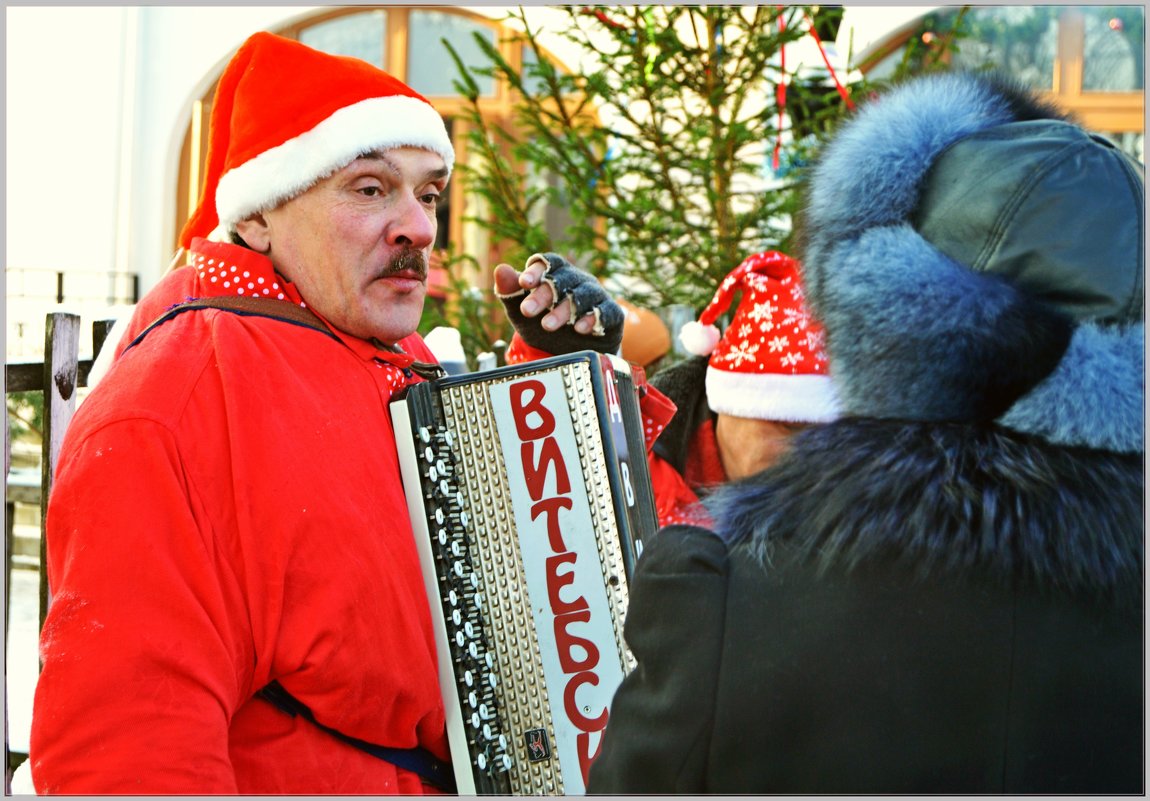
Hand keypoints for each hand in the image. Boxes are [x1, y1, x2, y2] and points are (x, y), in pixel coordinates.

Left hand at [494, 253, 623, 354]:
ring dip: (564, 310)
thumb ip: (510, 292)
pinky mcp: (613, 314)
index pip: (549, 262)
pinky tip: (580, 329)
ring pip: (583, 295)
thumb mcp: (522, 313)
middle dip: (544, 294)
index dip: (537, 269)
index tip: (524, 283)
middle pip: (563, 279)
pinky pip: (607, 311)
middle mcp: (578, 281)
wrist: (571, 355)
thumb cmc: (545, 326)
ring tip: (547, 326)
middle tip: (526, 312)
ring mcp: (597, 296)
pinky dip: (593, 318)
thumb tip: (500, 269)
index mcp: (556, 274)